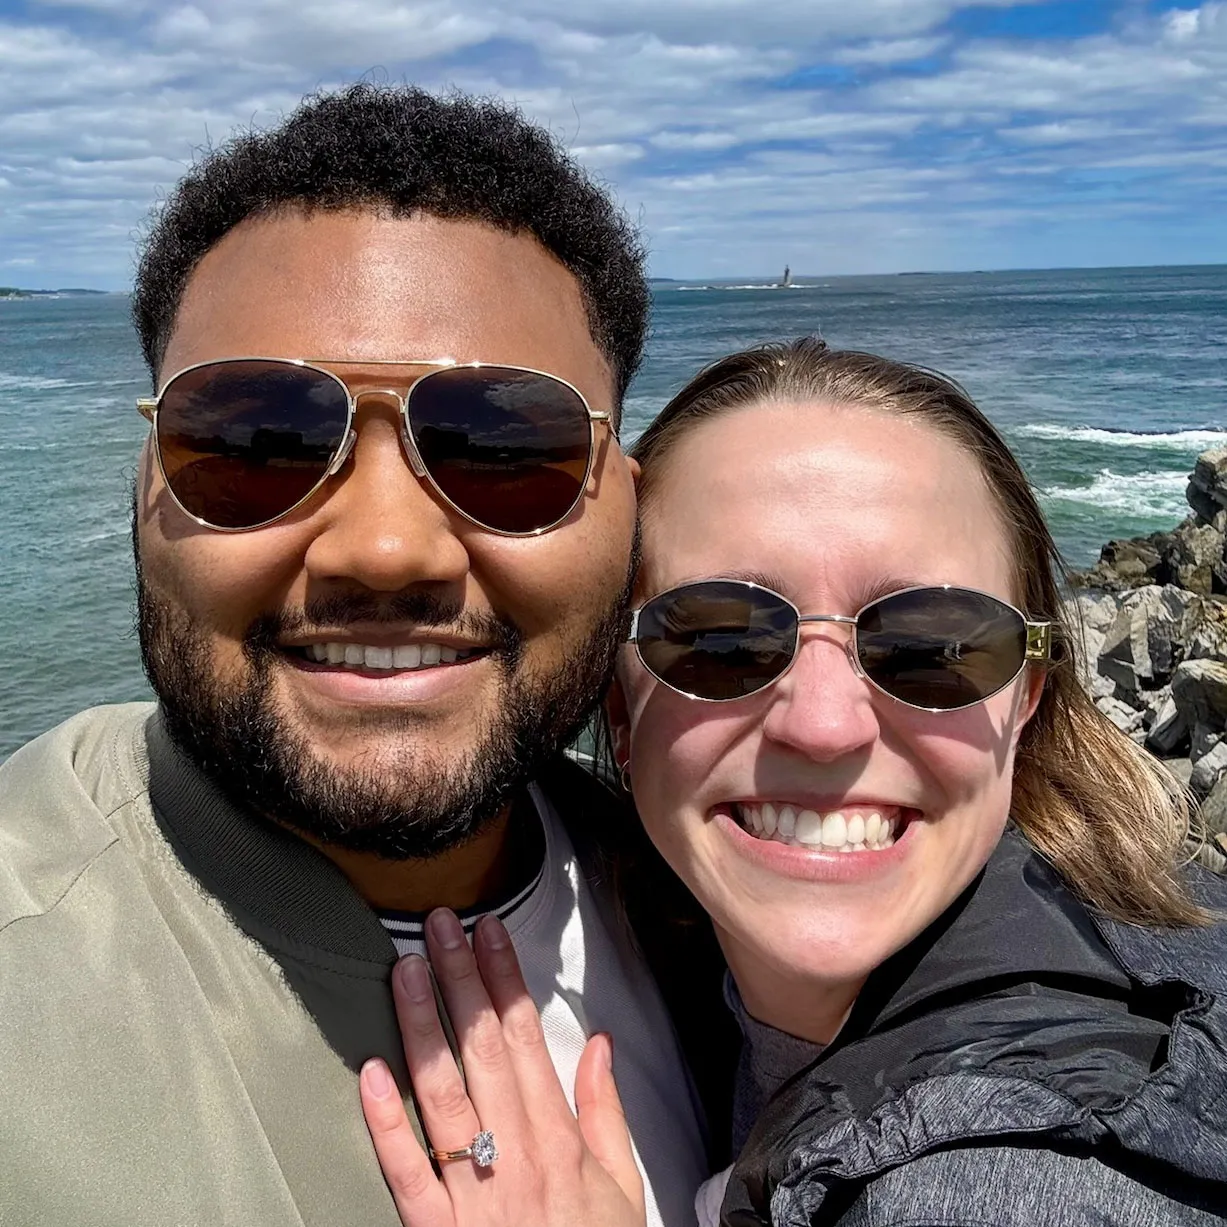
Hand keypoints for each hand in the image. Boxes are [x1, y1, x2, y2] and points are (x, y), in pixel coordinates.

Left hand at [360, 909, 646, 1226]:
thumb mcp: (622, 1184)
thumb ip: (604, 1109)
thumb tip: (598, 1045)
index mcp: (557, 1138)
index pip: (524, 1037)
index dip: (504, 978)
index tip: (489, 931)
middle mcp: (512, 1153)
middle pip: (480, 1050)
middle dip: (459, 979)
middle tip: (439, 924)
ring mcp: (470, 1190)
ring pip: (441, 1093)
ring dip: (421, 1026)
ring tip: (405, 969)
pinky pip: (406, 1172)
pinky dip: (386, 1122)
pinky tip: (371, 1072)